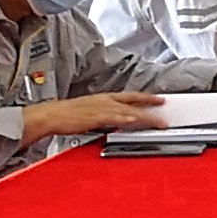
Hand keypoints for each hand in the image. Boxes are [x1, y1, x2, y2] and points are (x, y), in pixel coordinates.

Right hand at [23, 92, 164, 142]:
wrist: (51, 116)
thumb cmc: (67, 115)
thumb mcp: (91, 112)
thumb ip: (106, 115)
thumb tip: (118, 121)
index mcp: (104, 98)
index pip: (130, 96)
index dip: (146, 97)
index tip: (159, 99)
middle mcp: (106, 101)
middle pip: (133, 101)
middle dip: (151, 104)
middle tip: (166, 107)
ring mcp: (101, 108)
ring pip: (128, 110)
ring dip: (145, 116)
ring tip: (158, 121)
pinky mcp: (95, 116)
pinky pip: (113, 117)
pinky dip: (124, 118)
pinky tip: (134, 119)